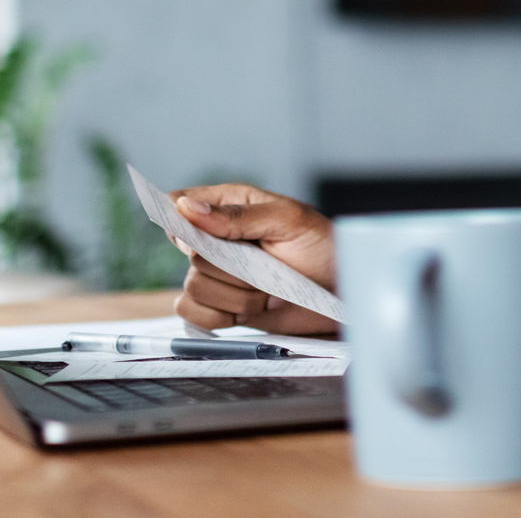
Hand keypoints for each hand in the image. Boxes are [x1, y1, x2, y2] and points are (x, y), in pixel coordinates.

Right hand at [170, 184, 339, 334]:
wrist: (341, 293)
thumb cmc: (323, 247)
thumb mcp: (288, 220)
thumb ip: (237, 217)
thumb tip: (186, 209)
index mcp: (230, 205)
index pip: (179, 203)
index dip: (181, 222)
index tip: (201, 241)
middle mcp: (218, 238)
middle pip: (190, 255)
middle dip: (230, 270)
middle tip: (264, 268)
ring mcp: (219, 274)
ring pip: (193, 287)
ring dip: (234, 297)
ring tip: (266, 290)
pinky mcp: (221, 305)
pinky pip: (192, 313)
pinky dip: (217, 317)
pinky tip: (246, 311)